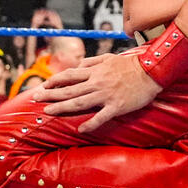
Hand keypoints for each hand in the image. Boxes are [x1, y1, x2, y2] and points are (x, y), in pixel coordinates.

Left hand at [32, 53, 162, 132]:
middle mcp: (96, 83)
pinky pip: (100, 117)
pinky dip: (90, 123)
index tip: (44, 86)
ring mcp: (105, 95)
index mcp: (94, 71)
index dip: (54, 81)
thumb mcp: (108, 58)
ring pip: (78, 102)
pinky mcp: (116, 106)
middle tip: (36, 99)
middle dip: (50, 95)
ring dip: (61, 108)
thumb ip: (92, 61)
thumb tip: (78, 64)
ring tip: (48, 112)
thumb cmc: (131, 64)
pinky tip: (80, 129)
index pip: (68, 76)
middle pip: (68, 90)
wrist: (152, 70)